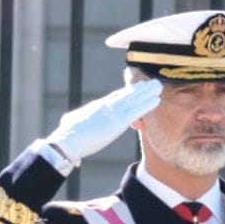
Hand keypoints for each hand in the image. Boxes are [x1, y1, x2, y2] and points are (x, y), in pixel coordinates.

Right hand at [45, 80, 162, 165]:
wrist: (69, 140)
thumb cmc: (66, 136)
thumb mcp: (69, 125)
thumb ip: (71, 123)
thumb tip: (67, 127)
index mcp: (96, 108)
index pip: (114, 98)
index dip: (126, 92)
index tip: (135, 87)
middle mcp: (106, 107)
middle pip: (126, 95)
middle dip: (139, 89)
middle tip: (150, 83)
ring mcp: (113, 113)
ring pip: (134, 100)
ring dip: (147, 93)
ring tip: (158, 87)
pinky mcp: (118, 122)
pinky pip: (136, 111)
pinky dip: (146, 105)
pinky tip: (156, 100)